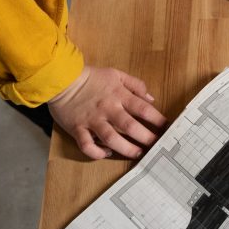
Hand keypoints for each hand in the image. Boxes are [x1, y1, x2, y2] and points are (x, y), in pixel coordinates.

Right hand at [48, 65, 167, 159]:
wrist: (63, 79)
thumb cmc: (92, 77)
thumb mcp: (117, 74)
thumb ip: (135, 85)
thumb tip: (151, 99)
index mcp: (119, 95)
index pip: (142, 109)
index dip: (156, 119)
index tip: (165, 127)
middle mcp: (108, 109)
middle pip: (130, 126)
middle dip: (145, 137)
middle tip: (155, 145)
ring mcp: (92, 121)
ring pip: (111, 138)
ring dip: (126, 148)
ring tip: (138, 153)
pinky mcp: (77, 129)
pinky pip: (87, 145)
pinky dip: (97, 152)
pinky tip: (107, 153)